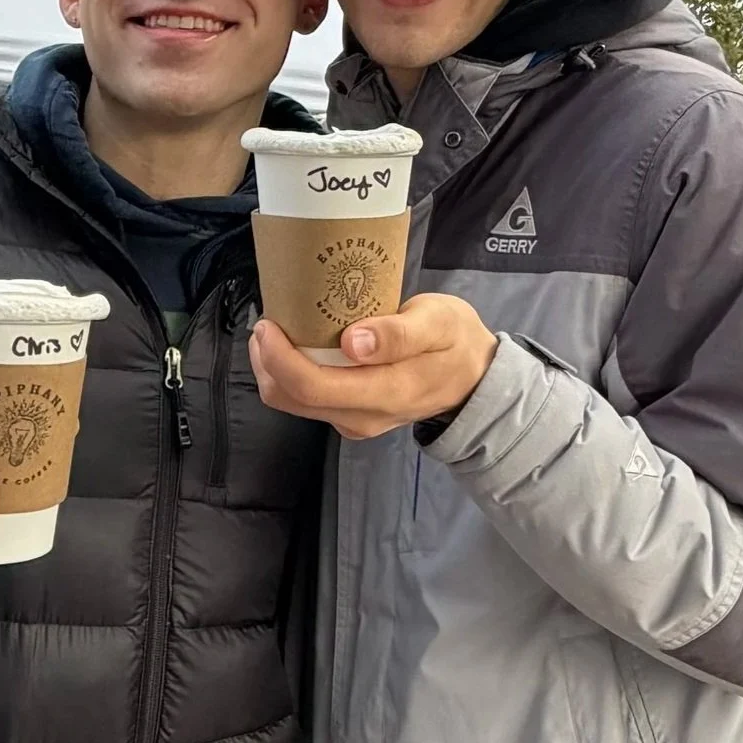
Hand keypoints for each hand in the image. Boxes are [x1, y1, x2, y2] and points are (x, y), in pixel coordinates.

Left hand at [249, 294, 498, 439]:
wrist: (475, 381)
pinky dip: (291, 374)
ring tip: (277, 329)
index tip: (269, 324)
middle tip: (266, 321)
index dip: (280, 358)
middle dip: (268, 362)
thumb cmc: (456, 341)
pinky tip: (297, 344)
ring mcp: (355, 421)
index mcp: (386, 393)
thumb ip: (400, 334)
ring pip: (294, 404)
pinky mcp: (350, 417)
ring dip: (275, 369)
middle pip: (293, 399)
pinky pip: (307, 401)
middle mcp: (363, 417)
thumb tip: (353, 343)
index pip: (314, 387)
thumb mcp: (440, 323)